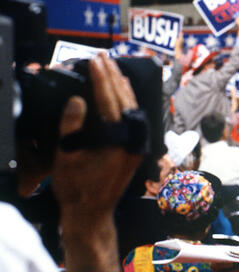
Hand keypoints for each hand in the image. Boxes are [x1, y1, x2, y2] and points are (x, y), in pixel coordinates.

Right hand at [52, 53, 142, 215]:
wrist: (92, 214)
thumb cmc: (77, 189)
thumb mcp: (67, 158)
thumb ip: (72, 128)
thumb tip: (78, 100)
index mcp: (118, 141)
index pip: (110, 102)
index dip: (102, 79)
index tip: (95, 61)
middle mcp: (134, 140)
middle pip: (126, 100)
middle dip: (114, 77)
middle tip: (103, 57)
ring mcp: (138, 144)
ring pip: (133, 107)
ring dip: (122, 86)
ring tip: (111, 68)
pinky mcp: (136, 148)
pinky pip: (134, 118)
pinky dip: (126, 101)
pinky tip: (120, 92)